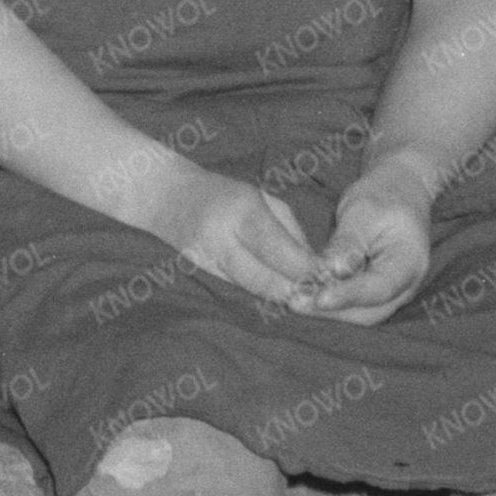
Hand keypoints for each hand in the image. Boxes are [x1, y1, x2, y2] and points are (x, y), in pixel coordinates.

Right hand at [149, 163, 327, 305]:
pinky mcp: (205, 275)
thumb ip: (289, 232)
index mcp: (241, 211)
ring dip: (285, 298)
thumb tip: (316, 266)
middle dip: (298, 291)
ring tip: (311, 303)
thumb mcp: (262, 199)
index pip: (277, 248)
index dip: (305, 268)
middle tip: (327, 299)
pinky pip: (243, 290)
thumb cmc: (222, 192)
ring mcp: (209, 261)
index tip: (330, 278)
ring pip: (255, 290)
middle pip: (265, 279)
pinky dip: (267, 296)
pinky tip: (286, 299)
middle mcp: (222, 239)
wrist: (165, 197)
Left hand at [299, 164, 439, 322]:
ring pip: (357, 314)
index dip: (348, 296)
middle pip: (368, 312)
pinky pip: (350, 306)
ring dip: (324, 311)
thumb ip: (347, 243)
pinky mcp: (371, 294)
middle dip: (330, 311)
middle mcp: (403, 287)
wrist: (398, 193)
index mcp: (409, 263)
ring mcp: (389, 294)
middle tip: (294, 299)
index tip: (319, 298)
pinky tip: (300, 294)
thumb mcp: (364, 211)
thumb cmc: (383, 196)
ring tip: (292, 298)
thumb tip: (330, 270)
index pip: (379, 288)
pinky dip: (325, 303)